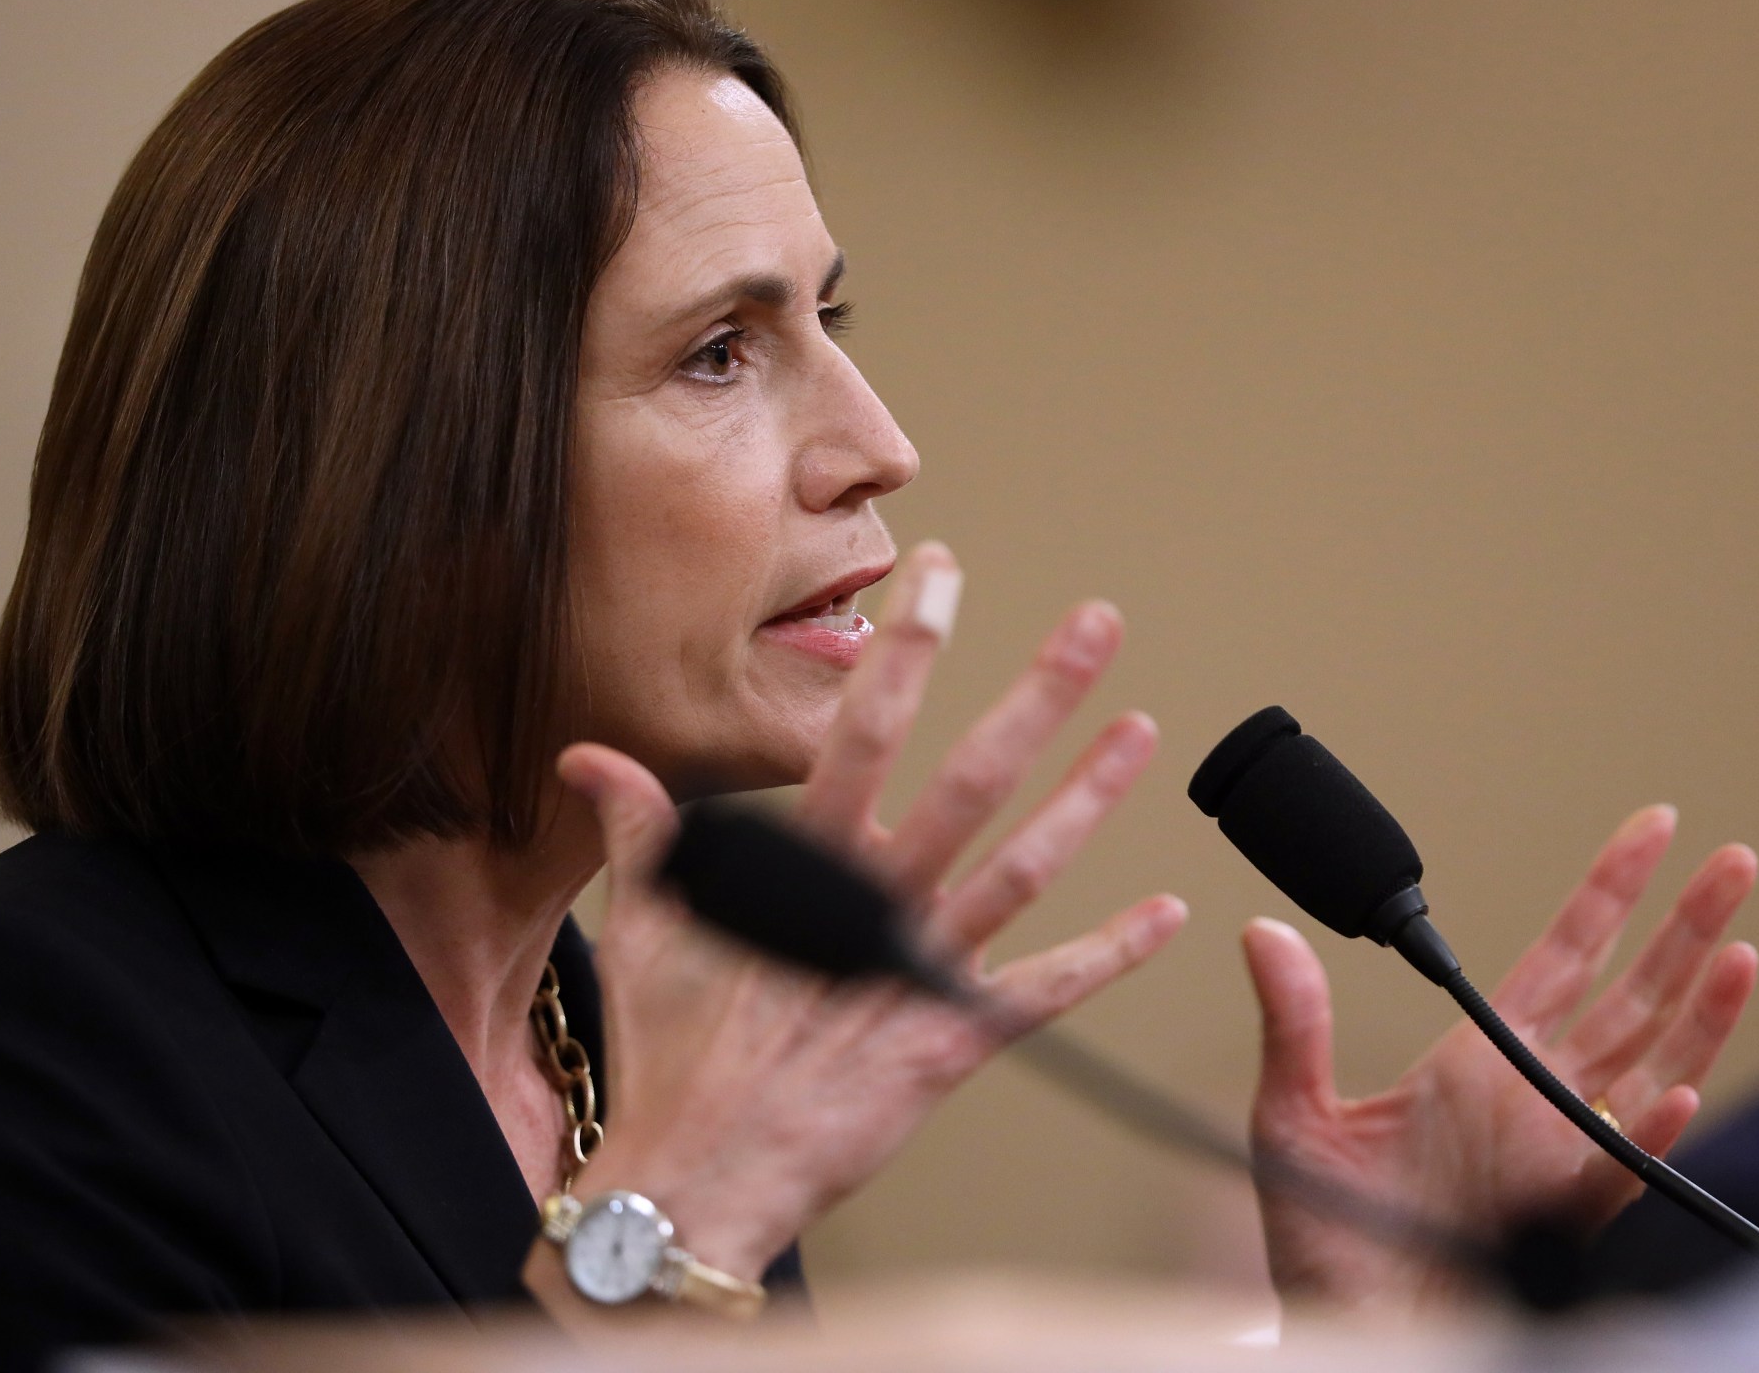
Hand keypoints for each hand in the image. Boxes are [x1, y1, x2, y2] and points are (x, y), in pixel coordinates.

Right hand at [527, 543, 1183, 1316]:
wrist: (696, 1183)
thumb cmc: (670, 1061)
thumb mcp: (645, 929)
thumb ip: (641, 831)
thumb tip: (592, 757)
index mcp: (800, 869)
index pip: (862, 729)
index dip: (908, 648)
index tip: (944, 575)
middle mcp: (870, 906)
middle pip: (969, 779)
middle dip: (1038, 696)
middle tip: (1096, 626)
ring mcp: (916, 972)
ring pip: (1022, 868)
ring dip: (1088, 798)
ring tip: (1143, 733)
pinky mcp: (949, 1043)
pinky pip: (1042, 991)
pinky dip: (1108, 954)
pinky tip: (1166, 914)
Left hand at [1241, 804, 1757, 1313]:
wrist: (1345, 1330)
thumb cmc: (1325, 1242)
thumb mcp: (1293, 1121)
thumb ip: (1293, 1024)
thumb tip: (1262, 933)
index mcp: (1477, 1063)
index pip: (1563, 956)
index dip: (1610, 892)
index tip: (1654, 831)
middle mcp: (1531, 1099)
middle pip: (1632, 995)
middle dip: (1685, 927)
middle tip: (1733, 862)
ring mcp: (1556, 1156)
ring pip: (1651, 1067)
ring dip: (1700, 1010)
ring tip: (1739, 948)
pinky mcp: (1557, 1219)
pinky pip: (1617, 1170)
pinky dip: (1651, 1132)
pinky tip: (1679, 1089)